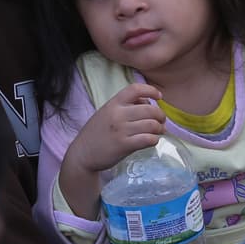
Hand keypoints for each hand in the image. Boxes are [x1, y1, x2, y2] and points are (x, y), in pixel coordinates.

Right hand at [60, 83, 165, 217]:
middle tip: (161, 121)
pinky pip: (148, 139)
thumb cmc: (96, 133)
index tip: (159, 97)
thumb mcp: (106, 113)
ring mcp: (121, 130)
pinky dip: (154, 140)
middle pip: (149, 109)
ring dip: (159, 129)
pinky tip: (152, 141)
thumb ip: (124, 106)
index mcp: (113, 103)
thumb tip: (147, 103)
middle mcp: (117, 114)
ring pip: (151, 125)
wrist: (82, 154)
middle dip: (160, 115)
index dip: (151, 90)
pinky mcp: (124, 145)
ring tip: (159, 132)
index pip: (135, 89)